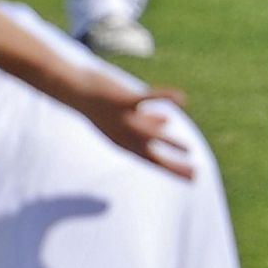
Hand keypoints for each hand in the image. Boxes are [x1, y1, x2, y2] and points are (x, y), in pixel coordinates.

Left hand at [65, 69, 192, 179]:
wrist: (72, 90)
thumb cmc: (101, 103)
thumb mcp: (124, 116)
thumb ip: (146, 120)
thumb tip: (166, 121)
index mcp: (123, 141)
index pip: (150, 159)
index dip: (171, 169)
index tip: (192, 178)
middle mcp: (122, 134)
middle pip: (150, 155)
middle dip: (172, 166)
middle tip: (195, 173)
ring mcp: (121, 118)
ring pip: (148, 133)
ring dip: (168, 142)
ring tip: (189, 149)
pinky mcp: (121, 98)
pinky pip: (146, 99)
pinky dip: (165, 97)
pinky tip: (183, 99)